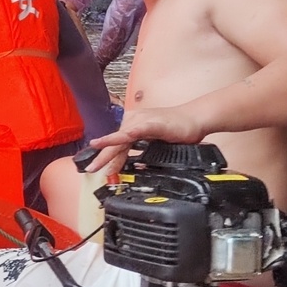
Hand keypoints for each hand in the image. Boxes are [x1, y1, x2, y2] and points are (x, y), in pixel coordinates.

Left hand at [87, 107, 204, 172]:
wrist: (196, 118)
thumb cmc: (176, 128)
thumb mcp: (153, 142)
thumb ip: (141, 149)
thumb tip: (131, 162)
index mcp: (132, 125)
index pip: (115, 143)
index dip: (105, 157)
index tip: (95, 167)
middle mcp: (134, 121)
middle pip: (115, 142)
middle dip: (102, 157)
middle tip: (90, 168)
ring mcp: (143, 121)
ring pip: (122, 138)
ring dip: (109, 150)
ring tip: (99, 161)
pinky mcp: (154, 123)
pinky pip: (138, 130)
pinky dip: (128, 135)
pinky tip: (121, 140)